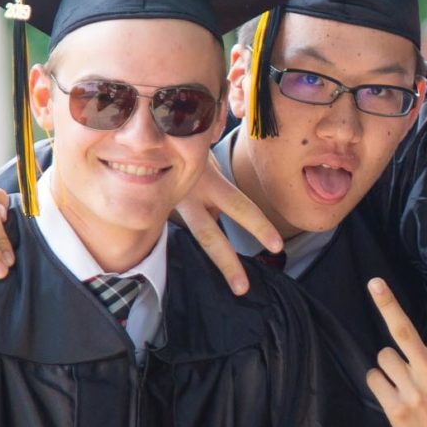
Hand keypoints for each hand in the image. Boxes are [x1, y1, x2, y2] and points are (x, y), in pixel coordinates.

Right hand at [174, 151, 283, 295]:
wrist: (148, 137)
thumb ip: (220, 166)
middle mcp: (188, 195)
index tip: (277, 247)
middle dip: (227, 263)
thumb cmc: (192, 143)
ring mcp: (171, 204)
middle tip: (242, 288)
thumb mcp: (208, 147)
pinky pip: (186, 229)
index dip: (258, 227)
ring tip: (237, 288)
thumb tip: (233, 171)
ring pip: (199, 238)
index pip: (239, 206)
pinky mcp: (160, 210)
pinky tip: (218, 266)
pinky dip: (202, 247)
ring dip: (220, 263)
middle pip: (209, 236)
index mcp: (207, 178)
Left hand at [366, 278, 426, 426]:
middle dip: (389, 305)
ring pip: (384, 356)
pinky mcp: (394, 407)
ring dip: (389, 362)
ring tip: (404, 378)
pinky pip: (375, 378)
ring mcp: (411, 391)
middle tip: (375, 282)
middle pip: (404, 332)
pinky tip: (393, 392)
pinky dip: (379, 381)